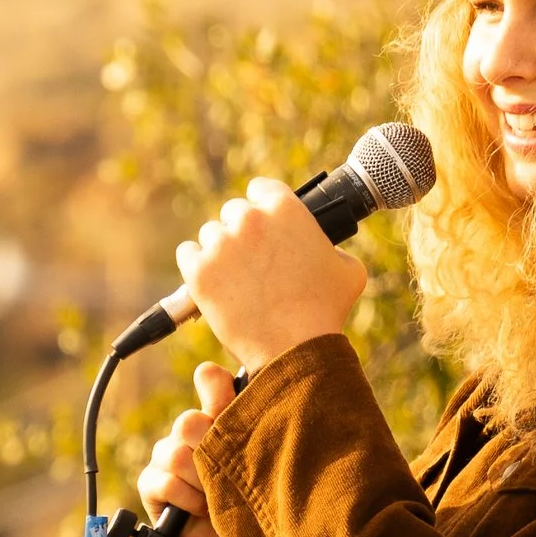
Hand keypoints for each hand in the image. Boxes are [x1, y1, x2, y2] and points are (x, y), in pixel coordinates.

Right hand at [137, 363, 256, 536]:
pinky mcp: (152, 487)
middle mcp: (189, 434)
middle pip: (189, 421)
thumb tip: (253, 390)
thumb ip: (256, 424)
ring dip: (200, 480)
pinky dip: (186, 498)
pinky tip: (200, 510)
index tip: (230, 408)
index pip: (210, 380)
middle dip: (211, 450)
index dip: (216, 387)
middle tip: (229, 474)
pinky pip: (162, 480)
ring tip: (217, 498)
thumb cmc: (259, 506)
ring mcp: (167, 459)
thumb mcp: (265, 463)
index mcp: (219, 419)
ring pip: (175, 452)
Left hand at [174, 177, 368, 371]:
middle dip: (242, 230)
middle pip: (234, 212)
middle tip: (252, 258)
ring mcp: (220, 244)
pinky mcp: (198, 270)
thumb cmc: (325, 309)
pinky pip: (187, 253)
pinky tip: (210, 277)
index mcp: (285, 208)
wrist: (295, 347)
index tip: (263, 221)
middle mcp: (249, 219)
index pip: (261, 189)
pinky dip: (195, 264)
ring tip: (237, 276)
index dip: (263, 205)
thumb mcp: (348, 268)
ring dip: (220, 249)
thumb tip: (320, 245)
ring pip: (210, 234)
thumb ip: (331, 246)